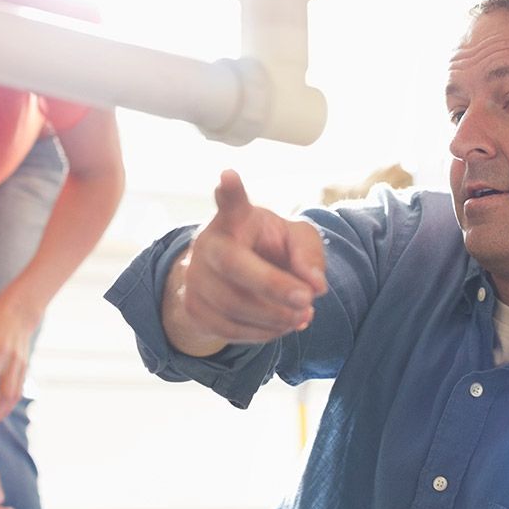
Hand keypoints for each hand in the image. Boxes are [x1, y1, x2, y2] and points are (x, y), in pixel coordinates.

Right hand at [167, 170, 326, 352]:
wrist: (232, 278)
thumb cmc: (269, 249)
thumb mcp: (296, 240)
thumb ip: (309, 254)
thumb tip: (315, 286)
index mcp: (236, 219)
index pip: (232, 203)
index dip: (230, 191)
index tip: (228, 176)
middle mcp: (208, 244)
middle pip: (236, 266)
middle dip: (274, 286)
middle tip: (308, 300)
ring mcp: (195, 277)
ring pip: (234, 305)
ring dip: (276, 316)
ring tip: (303, 315)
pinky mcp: (193, 307)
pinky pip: (229, 329)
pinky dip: (263, 333)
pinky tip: (283, 326)